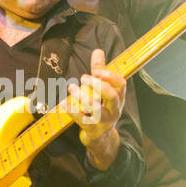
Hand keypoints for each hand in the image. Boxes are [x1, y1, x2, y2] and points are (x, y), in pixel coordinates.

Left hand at [67, 48, 125, 163]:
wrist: (100, 135)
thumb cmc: (101, 106)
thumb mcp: (102, 89)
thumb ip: (100, 70)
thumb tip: (98, 50)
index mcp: (119, 96)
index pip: (121, 84)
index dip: (110, 76)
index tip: (96, 71)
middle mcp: (115, 109)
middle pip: (111, 96)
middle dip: (97, 85)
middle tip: (83, 77)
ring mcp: (104, 121)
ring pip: (96, 108)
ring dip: (81, 96)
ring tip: (71, 87)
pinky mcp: (93, 129)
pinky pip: (82, 120)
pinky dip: (72, 111)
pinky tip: (64, 103)